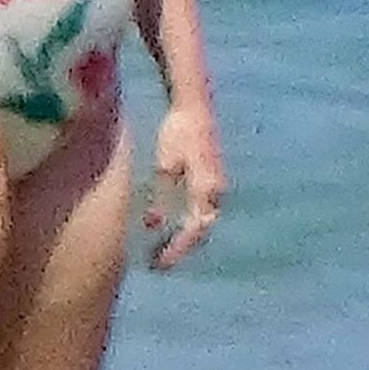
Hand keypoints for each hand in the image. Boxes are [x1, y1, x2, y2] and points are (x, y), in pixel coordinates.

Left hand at [144, 102, 226, 270]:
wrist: (194, 106)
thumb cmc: (177, 132)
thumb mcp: (164, 165)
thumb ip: (160, 197)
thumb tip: (152, 226)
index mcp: (207, 187)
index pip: (195, 229)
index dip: (178, 250)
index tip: (160, 263)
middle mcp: (217, 191)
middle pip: (200, 231)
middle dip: (179, 249)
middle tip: (156, 263)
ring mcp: (217, 186)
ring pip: (202, 223)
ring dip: (182, 238)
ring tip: (158, 251)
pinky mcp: (212, 181)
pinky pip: (200, 210)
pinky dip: (185, 224)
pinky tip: (164, 228)